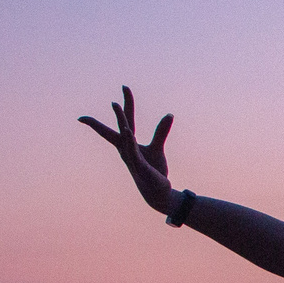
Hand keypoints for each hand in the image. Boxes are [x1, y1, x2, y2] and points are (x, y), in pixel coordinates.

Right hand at [76, 85, 176, 211]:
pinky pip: (133, 151)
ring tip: (118, 107)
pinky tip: (128, 131)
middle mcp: (126, 149)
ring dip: (121, 122)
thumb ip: (161, 131)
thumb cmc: (153, 171)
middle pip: (121, 127)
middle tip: (114, 100)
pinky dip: (129, 141)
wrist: (157, 192)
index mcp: (129, 144)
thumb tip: (169, 115)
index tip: (120, 91)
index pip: (125, 121)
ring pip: (124, 137)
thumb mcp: (157, 148)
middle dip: (118, 113)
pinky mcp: (139, 166)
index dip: (124, 106)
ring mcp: (131, 158)